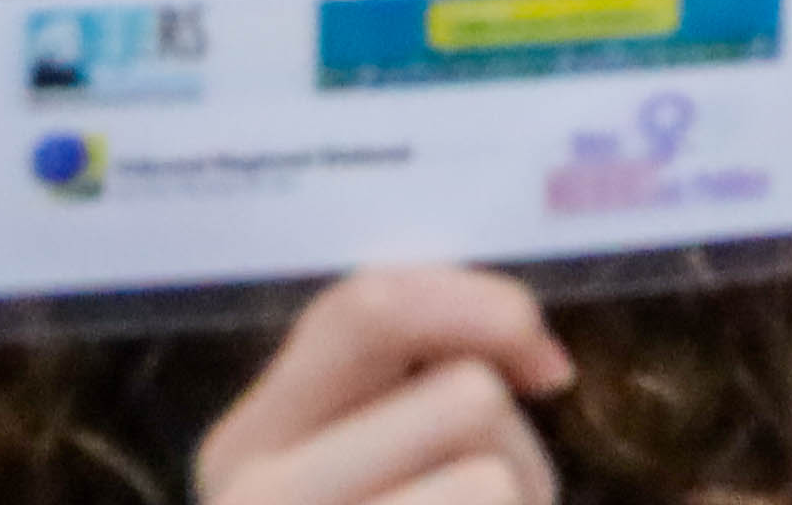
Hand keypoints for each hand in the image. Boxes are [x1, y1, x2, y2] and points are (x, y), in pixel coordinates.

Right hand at [192, 263, 575, 504]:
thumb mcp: (386, 450)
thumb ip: (415, 376)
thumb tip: (537, 362)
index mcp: (247, 443)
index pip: (368, 306)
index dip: (485, 308)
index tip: (544, 365)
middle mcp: (249, 493)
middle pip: (465, 396)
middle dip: (513, 444)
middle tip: (492, 497)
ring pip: (494, 473)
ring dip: (522, 498)